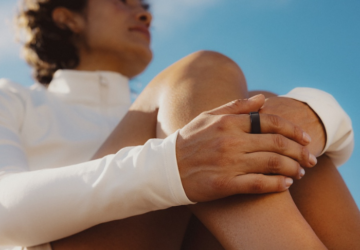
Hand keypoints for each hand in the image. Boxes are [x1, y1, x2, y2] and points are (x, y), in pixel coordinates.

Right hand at [177, 95, 316, 201]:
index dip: (292, 130)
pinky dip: (276, 185)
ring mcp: (229, 163)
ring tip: (300, 172)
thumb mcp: (208, 117)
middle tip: (310, 159)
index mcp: (228, 123)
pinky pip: (258, 184)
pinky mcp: (225, 184)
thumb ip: (236, 107)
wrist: (167, 168)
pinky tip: (285, 185)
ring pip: (272, 164)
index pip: (270, 122)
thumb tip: (262, 100)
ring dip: (292, 168)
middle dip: (299, 151)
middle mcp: (231, 141)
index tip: (305, 138)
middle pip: (276, 144)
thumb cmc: (189, 140)